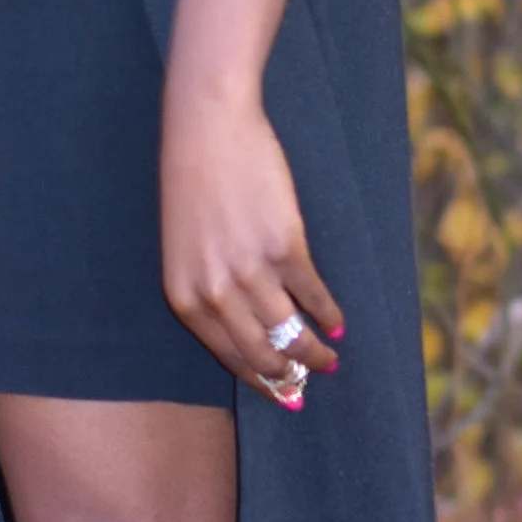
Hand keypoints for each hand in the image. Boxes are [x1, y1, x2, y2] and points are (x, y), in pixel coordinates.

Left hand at [160, 70, 342, 402]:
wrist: (207, 128)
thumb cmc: (192, 185)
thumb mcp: (185, 248)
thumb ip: (209, 290)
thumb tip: (250, 327)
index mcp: (184, 297)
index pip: (229, 356)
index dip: (261, 379)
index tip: (282, 393)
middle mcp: (215, 292)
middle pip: (263, 353)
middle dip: (291, 375)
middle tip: (311, 381)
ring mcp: (251, 272)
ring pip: (291, 332)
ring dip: (315, 352)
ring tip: (330, 358)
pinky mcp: (285, 247)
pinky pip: (313, 295)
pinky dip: (329, 314)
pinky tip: (337, 322)